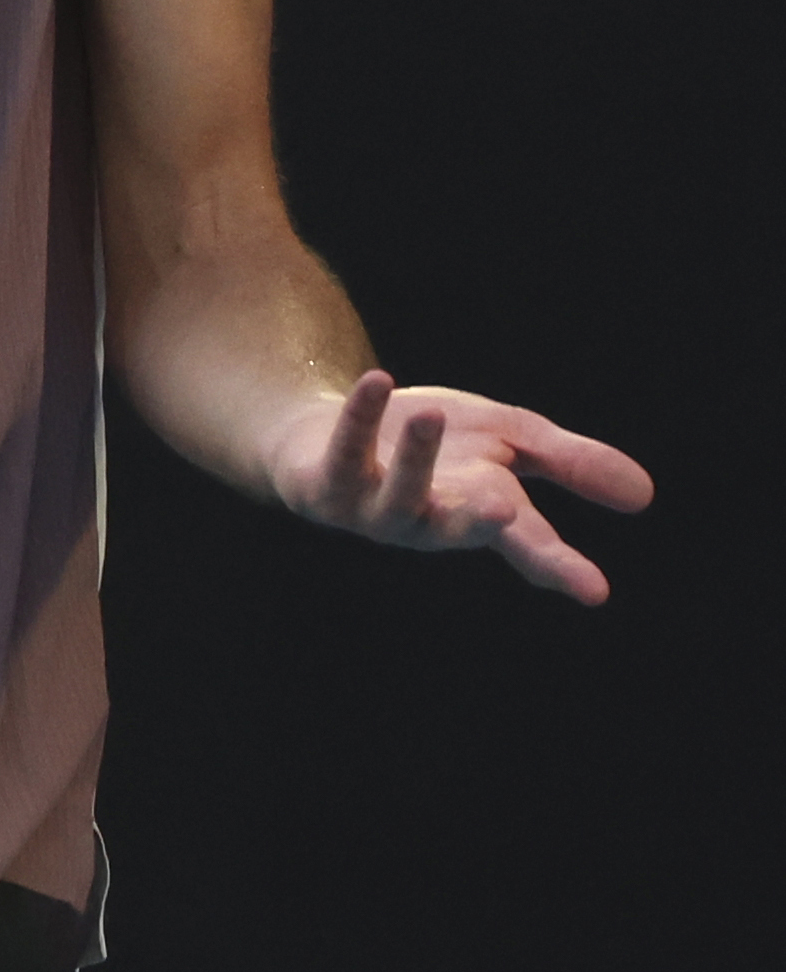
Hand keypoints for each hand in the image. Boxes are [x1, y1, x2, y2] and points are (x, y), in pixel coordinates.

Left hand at [265, 371, 654, 604]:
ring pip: (397, 492)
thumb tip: (645, 496)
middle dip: (479, 524)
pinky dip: (360, 416)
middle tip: (504, 511)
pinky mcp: (326, 482)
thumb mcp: (509, 441)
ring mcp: (374, 506)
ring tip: (433, 415)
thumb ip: (567, 463)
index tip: (595, 591)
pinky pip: (345, 450)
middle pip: (459, 529)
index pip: (529, 544)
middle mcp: (429, 519)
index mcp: (481, 513)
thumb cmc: (434, 444)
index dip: (559, 567)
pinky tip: (377, 380)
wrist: (338, 429)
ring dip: (415, 457)